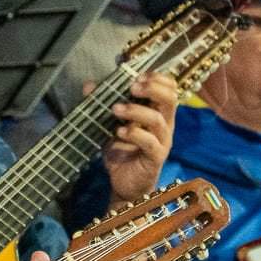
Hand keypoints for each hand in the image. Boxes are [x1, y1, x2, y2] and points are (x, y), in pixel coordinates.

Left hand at [93, 71, 176, 202]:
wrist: (124, 185)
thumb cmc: (122, 153)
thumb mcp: (110, 125)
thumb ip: (102, 105)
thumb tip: (89, 85)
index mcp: (158, 113)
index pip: (170, 89)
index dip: (158, 78)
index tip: (138, 75)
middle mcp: (165, 125)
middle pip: (170, 99)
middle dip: (152, 88)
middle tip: (132, 87)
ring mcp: (162, 142)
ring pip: (157, 119)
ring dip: (135, 110)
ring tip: (116, 109)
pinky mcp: (155, 158)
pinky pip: (150, 143)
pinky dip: (134, 134)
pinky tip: (119, 131)